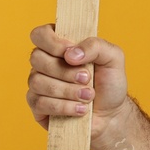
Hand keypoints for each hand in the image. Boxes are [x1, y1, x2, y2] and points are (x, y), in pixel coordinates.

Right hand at [27, 25, 130, 142]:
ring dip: (67, 91)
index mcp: (60, 45)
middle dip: (65, 71)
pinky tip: (80, 109)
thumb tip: (70, 54)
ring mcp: (38, 85)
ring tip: (88, 96)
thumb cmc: (109, 82)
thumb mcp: (113, 58)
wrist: (110, 114)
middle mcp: (44, 63)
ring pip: (38, 82)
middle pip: (37, 58)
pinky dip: (64, 107)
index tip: (71, 54)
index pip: (40, 34)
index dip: (52, 42)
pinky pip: (40, 103)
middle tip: (87, 79)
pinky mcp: (37, 106)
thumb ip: (96, 46)